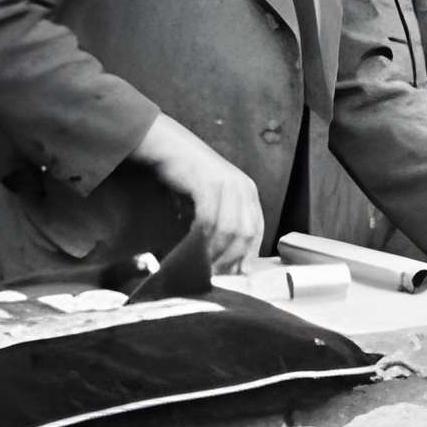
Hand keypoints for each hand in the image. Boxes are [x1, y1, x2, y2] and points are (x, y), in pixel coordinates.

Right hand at [133, 115, 262, 274]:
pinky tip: (195, 249)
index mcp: (249, 194)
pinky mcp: (208, 183)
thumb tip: (224, 265)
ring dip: (217, 253)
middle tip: (217, 278)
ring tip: (205, 268)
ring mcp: (228, 184)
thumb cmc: (187, 180)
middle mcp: (243, 188)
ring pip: (230, 230)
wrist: (170, 149)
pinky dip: (204, 238)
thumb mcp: (212, 204)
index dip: (247, 256)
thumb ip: (221, 229)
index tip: (236, 277)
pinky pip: (210, 219)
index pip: (256, 232)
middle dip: (232, 260)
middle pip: (246, 234)